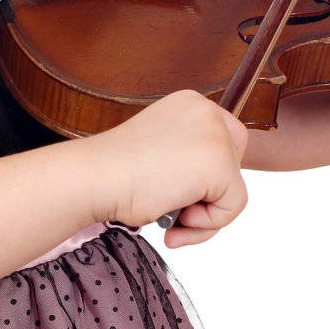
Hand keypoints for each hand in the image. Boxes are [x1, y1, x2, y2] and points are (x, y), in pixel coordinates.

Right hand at [89, 89, 249, 247]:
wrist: (95, 177)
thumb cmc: (114, 172)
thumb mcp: (159, 152)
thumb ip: (186, 158)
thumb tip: (210, 187)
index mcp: (190, 103)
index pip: (222, 141)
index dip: (206, 175)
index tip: (176, 189)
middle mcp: (206, 110)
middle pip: (234, 161)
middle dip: (211, 192)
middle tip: (180, 207)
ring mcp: (215, 135)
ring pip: (233, 188)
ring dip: (204, 215)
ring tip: (172, 216)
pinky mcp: (219, 163)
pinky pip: (232, 207)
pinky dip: (206, 225)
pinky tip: (176, 217)